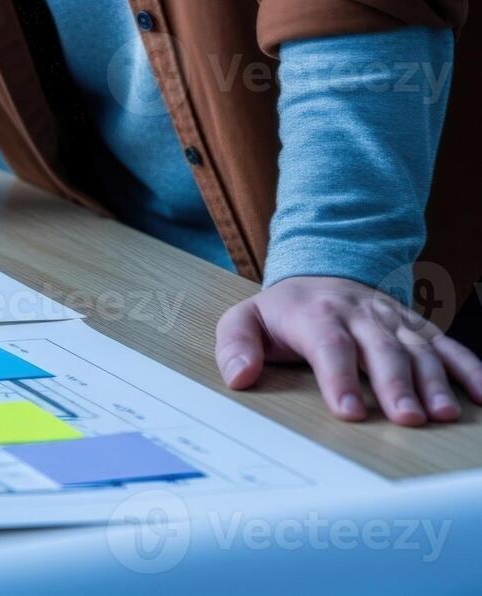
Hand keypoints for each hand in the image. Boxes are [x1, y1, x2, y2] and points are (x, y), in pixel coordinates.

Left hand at [216, 276, 481, 424]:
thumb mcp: (246, 319)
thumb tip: (240, 376)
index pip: (329, 346)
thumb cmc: (283, 310)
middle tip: (407, 419)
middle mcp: (360, 314)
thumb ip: (234, 344)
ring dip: (434, 382)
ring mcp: (393, 320)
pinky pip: (448, 346)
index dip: (340, 379)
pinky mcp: (418, 328)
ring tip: (442, 415)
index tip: (349, 413)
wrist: (322, 272)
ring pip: (418, 349)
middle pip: (381, 350)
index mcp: (315, 313)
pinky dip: (469, 368)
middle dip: (395, 385)